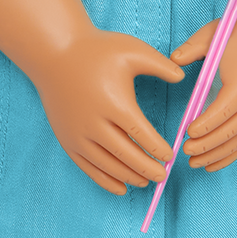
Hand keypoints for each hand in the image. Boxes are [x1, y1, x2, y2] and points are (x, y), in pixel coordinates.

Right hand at [32, 30, 184, 195]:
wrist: (54, 53)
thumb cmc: (97, 50)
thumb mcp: (132, 50)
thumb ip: (161, 66)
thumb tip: (182, 77)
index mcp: (114, 103)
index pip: (141, 134)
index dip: (158, 149)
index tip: (170, 157)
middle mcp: (94, 122)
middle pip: (125, 155)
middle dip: (146, 169)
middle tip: (163, 177)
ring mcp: (77, 134)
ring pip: (107, 165)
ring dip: (128, 176)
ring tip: (146, 182)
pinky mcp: (67, 139)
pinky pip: (87, 167)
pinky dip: (104, 180)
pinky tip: (120, 187)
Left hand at [170, 11, 236, 171]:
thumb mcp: (216, 34)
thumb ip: (193, 48)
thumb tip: (173, 60)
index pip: (221, 113)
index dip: (203, 127)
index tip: (186, 133)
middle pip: (230, 132)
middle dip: (206, 146)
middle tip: (186, 152)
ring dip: (218, 154)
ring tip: (196, 164)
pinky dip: (233, 153)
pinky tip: (216, 163)